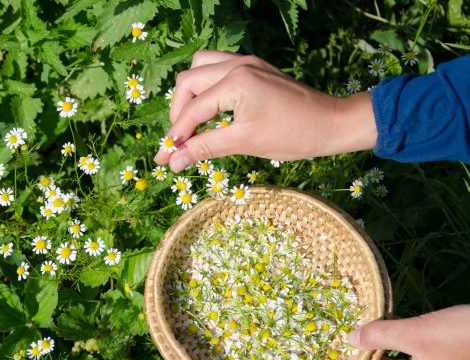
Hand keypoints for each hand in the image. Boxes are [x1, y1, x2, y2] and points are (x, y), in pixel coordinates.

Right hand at [153, 51, 377, 171]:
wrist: (332, 123)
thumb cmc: (293, 135)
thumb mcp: (245, 143)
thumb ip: (205, 148)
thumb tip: (173, 161)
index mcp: (236, 81)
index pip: (193, 109)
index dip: (176, 136)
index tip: (163, 158)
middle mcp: (238, 64)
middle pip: (188, 82)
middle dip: (178, 113)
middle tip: (179, 141)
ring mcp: (247, 62)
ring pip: (200, 67)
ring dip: (190, 94)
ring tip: (191, 122)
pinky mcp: (255, 67)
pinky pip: (218, 68)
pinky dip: (207, 87)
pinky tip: (210, 109)